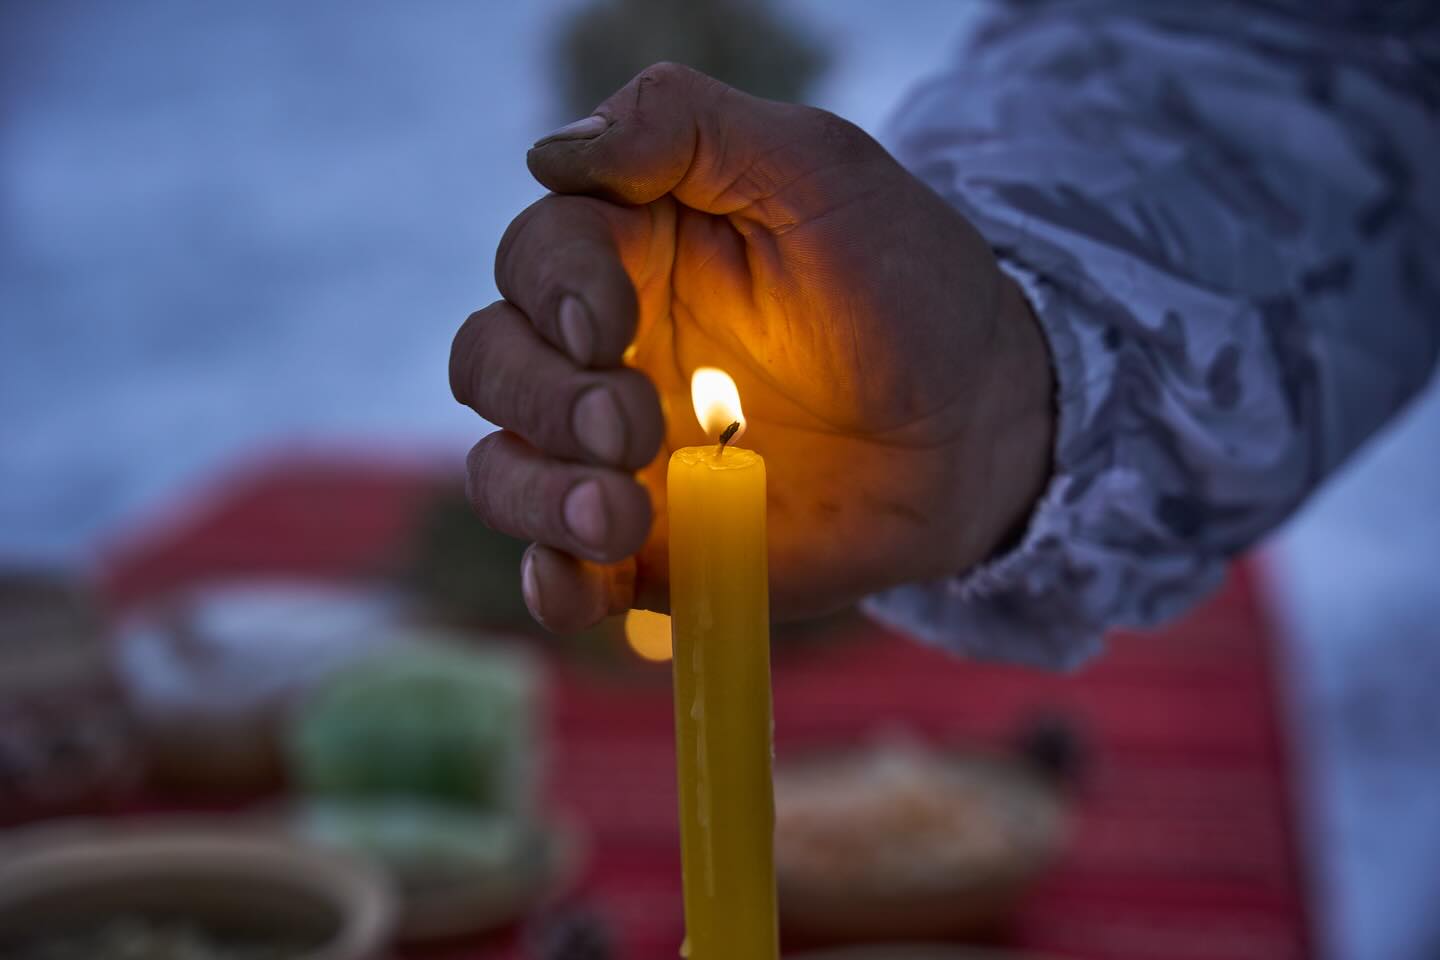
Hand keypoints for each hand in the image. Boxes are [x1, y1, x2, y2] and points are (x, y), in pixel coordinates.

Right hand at [450, 63, 1052, 631]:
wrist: (976, 427)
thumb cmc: (906, 284)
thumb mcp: (819, 171)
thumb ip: (690, 129)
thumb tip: (551, 152)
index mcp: (631, 251)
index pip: (535, 257)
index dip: (551, 292)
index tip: (609, 326)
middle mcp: (602, 353)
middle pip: (492, 364)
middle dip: (545, 400)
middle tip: (633, 428)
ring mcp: (616, 456)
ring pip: (504, 472)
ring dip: (538, 496)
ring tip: (621, 516)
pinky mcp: (648, 546)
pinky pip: (561, 572)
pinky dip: (552, 583)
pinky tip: (582, 583)